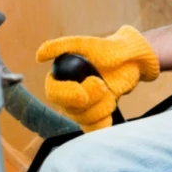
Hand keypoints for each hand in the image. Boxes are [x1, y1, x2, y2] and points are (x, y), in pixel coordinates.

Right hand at [35, 25, 159, 130]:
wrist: (132, 60)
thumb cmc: (108, 49)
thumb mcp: (85, 43)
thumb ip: (61, 46)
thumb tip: (39, 56)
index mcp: (62, 77)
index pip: (53, 93)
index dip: (67, 96)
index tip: (83, 94)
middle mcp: (70, 93)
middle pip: (70, 109)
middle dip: (90, 100)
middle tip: (104, 86)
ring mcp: (84, 107)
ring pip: (84, 119)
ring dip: (101, 106)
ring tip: (110, 90)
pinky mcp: (98, 116)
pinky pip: (94, 128)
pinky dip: (103, 122)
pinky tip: (110, 110)